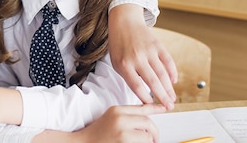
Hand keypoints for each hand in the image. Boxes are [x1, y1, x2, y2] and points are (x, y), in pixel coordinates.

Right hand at [35, 104, 165, 142]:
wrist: (82, 142)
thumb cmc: (95, 134)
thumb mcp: (110, 118)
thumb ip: (125, 116)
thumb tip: (144, 122)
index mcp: (117, 110)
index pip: (141, 107)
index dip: (155, 108)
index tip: (164, 108)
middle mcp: (120, 118)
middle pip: (148, 123)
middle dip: (154, 133)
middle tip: (154, 139)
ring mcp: (122, 130)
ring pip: (147, 135)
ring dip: (148, 141)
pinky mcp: (123, 141)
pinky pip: (142, 142)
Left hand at [108, 5, 177, 108]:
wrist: (124, 22)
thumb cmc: (119, 45)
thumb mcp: (116, 62)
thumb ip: (128, 76)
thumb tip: (143, 93)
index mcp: (124, 64)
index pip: (136, 86)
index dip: (145, 98)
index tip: (151, 107)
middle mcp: (137, 57)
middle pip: (152, 82)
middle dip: (162, 97)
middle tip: (168, 107)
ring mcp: (148, 51)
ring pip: (162, 73)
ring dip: (169, 88)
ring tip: (172, 99)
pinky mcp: (157, 45)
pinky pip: (168, 61)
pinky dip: (172, 72)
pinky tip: (174, 82)